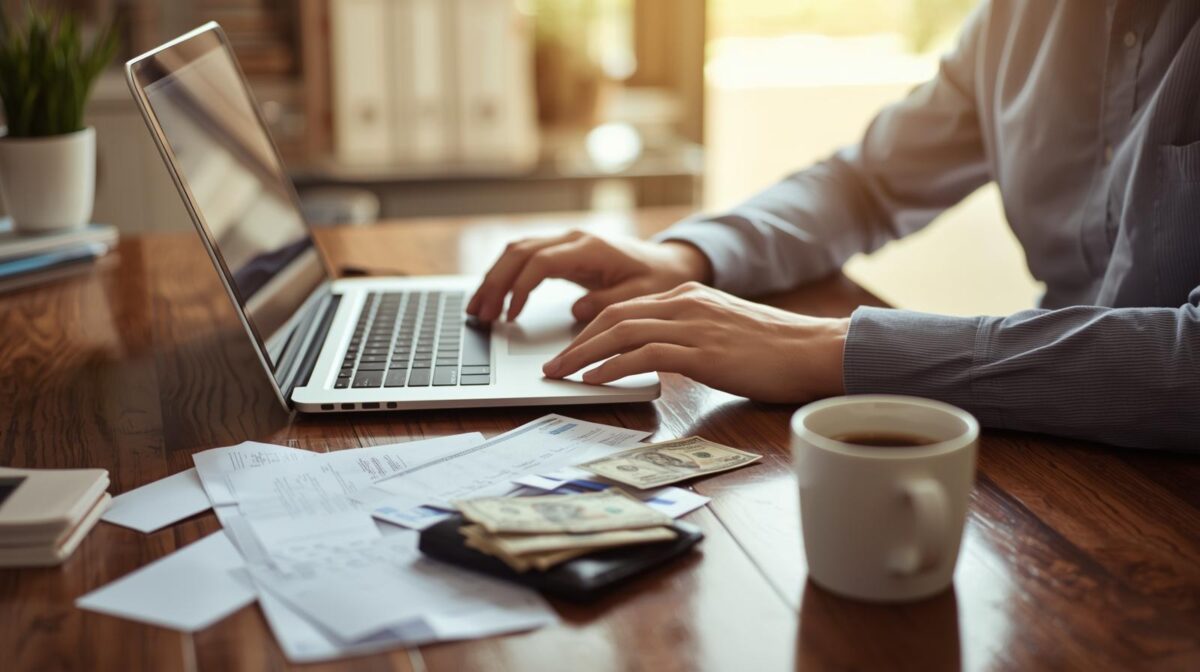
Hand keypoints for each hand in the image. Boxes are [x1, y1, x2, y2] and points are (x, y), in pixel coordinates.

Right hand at [466, 230, 712, 322]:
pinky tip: (496, 299)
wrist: (671, 264)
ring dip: (494, 278)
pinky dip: (506, 276)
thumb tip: (576, 310)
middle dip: (494, 282)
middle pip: (519, 252)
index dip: (520, 288)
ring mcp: (566, 243)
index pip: (541, 262)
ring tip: (477, 309)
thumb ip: (609, 302)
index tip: (509, 315)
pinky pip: (525, 258)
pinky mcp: (563, 253)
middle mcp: (573, 240)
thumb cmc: (658, 280)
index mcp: (591, 248)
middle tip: (478, 314)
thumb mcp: (641, 296)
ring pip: (517, 251)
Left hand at [541, 282, 848, 402]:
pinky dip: (612, 367)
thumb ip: (691, 335)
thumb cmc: (776, 350)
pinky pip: (644, 355)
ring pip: (621, 333)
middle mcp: (686, 303)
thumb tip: (661, 356)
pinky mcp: (703, 352)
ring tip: (560, 376)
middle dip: (576, 343)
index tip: (568, 352)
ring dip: (583, 356)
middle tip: (551, 366)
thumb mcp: (725, 331)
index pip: (625, 308)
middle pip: (613, 317)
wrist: (816, 349)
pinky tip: (594, 382)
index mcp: (689, 296)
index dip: (590, 330)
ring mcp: (694, 325)